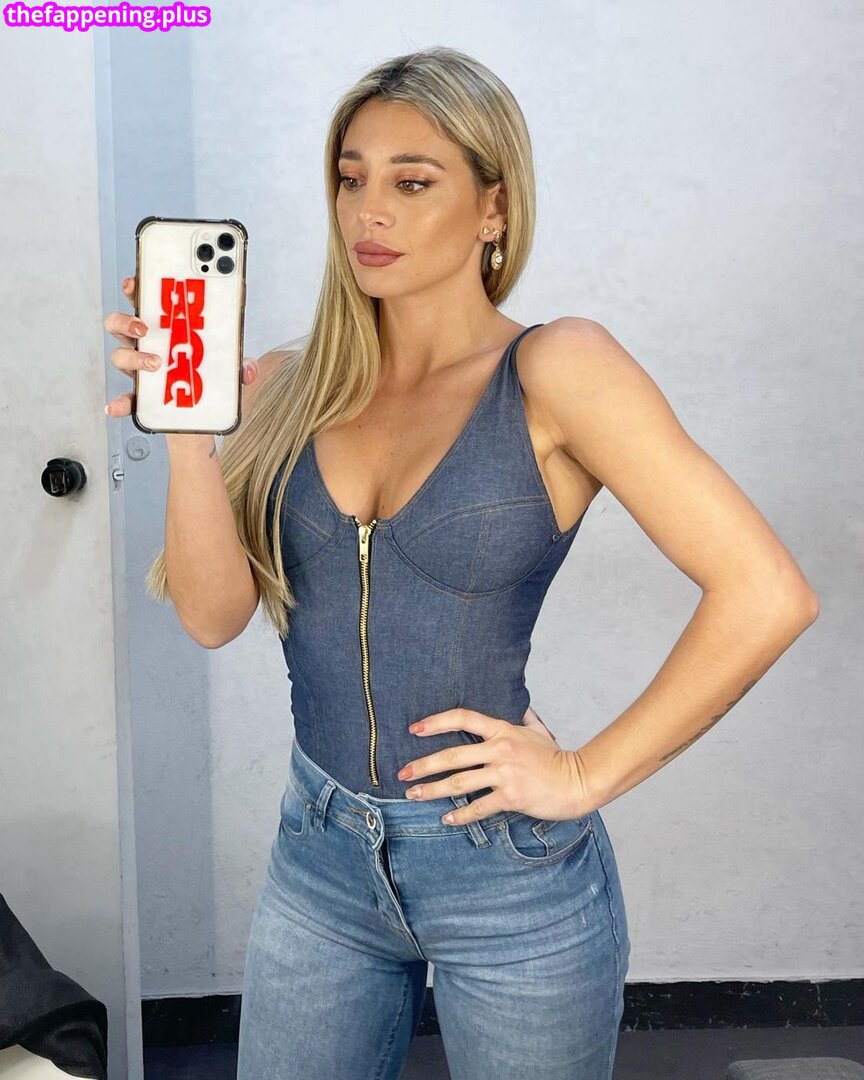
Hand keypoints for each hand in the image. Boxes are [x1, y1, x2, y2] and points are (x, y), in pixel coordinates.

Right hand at [103, 274, 259, 417]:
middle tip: (145, 327)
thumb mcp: (228, 366)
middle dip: (127, 321)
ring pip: (119, 356)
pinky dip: (118, 403)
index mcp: (162, 328)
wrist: (202, 409)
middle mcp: (143, 345)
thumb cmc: (208, 374)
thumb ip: (240, 365)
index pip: (142, 302)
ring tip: (156, 363)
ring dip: (133, 358)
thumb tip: (248, 370)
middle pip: (119, 324)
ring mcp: (138, 370)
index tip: (134, 282)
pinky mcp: (139, 397)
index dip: (134, 289)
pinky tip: (117, 407)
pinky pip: (125, 399)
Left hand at [397, 705, 592, 824]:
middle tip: (402, 772)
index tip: (415, 729)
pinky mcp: (510, 796)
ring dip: (432, 790)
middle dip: (423, 765)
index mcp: (503, 730)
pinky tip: (446, 818)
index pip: (463, 717)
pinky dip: (460, 815)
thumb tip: (517, 702)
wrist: (578, 781)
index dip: (436, 722)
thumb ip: (522, 716)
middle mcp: (500, 749)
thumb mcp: (537, 730)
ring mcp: (504, 773)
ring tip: (413, 795)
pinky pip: (478, 807)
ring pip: (459, 783)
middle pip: (452, 755)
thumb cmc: (556, 757)